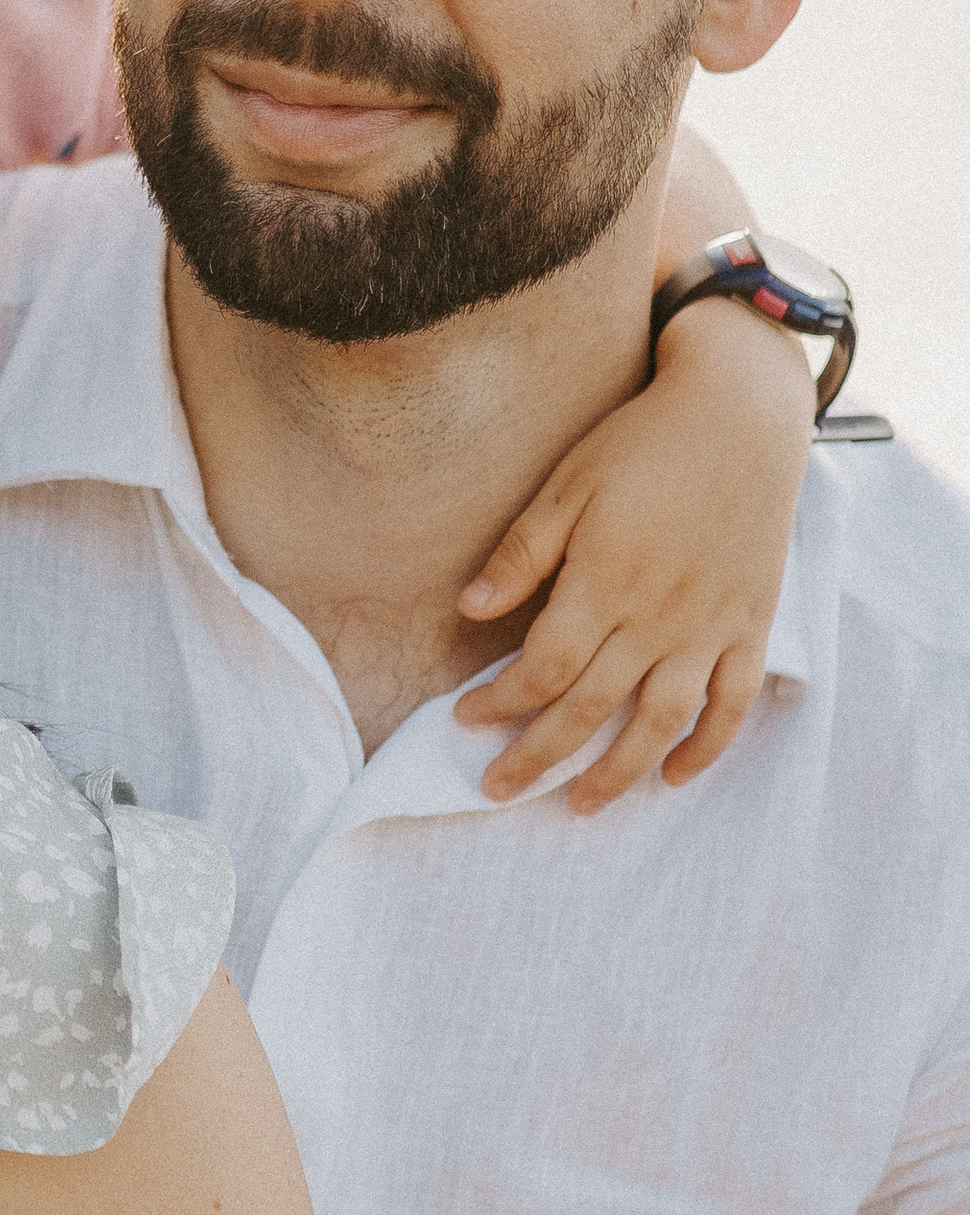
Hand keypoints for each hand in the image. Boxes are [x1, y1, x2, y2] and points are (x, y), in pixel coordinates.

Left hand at [453, 306, 813, 811]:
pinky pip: (732, 702)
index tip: (463, 719)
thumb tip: (468, 610)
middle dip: (537, 756)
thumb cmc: (643, 442)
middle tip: (495, 789)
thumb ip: (522, 553)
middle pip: (590, 708)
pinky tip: (674, 775)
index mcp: (606, 581)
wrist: (741, 410)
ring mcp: (711, 624)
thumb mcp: (568, 485)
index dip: (500, 702)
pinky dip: (707, 747)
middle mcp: (659, 615)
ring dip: (617, 772)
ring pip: (660, 721)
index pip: (543, 669)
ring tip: (580, 805)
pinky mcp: (752, 622)